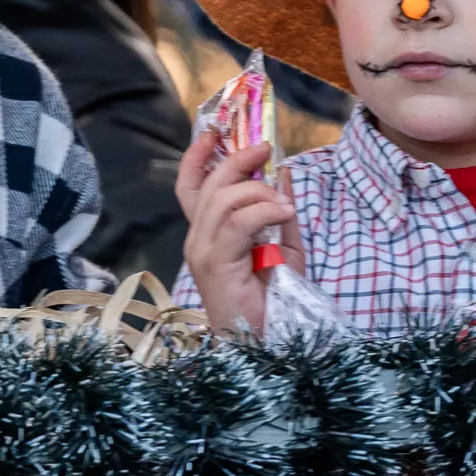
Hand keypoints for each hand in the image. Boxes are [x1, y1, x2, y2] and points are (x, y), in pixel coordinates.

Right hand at [176, 126, 299, 333]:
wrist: (265, 344)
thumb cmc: (272, 302)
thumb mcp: (283, 247)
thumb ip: (279, 211)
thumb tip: (283, 172)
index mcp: (208, 234)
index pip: (191, 186)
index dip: (198, 156)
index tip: (215, 131)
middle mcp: (197, 239)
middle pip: (208, 185)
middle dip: (236, 159)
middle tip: (266, 148)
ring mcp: (202, 251)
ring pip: (222, 199)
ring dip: (258, 190)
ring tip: (284, 203)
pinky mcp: (214, 264)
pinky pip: (237, 223)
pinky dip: (263, 210)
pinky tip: (284, 213)